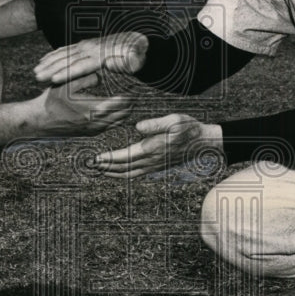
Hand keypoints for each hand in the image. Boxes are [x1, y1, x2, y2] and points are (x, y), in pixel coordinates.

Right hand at [26, 73, 132, 136]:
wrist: (39, 120)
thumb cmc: (51, 100)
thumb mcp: (67, 83)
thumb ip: (86, 77)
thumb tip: (102, 74)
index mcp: (92, 109)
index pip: (119, 103)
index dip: (129, 95)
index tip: (135, 88)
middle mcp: (95, 122)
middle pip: (122, 114)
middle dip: (130, 104)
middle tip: (137, 94)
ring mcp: (93, 130)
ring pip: (117, 122)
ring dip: (125, 112)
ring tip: (131, 101)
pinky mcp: (89, 133)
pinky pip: (109, 127)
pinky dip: (116, 119)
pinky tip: (119, 111)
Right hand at [33, 31, 148, 84]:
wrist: (136, 39)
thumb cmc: (136, 53)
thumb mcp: (135, 59)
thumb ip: (125, 63)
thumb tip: (113, 64)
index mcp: (101, 54)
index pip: (81, 66)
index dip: (66, 73)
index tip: (53, 79)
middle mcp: (90, 48)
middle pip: (67, 59)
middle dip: (51, 68)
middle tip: (36, 76)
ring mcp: (85, 45)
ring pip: (63, 54)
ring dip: (49, 62)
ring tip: (36, 71)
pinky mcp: (83, 45)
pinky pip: (65, 49)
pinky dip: (53, 54)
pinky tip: (43, 60)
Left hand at [91, 113, 222, 177]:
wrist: (204, 142)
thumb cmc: (189, 129)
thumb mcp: (175, 120)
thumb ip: (156, 124)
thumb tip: (138, 127)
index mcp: (153, 148)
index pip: (125, 156)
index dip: (109, 159)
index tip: (96, 158)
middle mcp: (152, 160)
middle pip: (123, 168)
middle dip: (106, 167)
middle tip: (91, 165)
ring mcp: (155, 165)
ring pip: (129, 174)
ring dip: (113, 173)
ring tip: (100, 170)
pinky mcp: (158, 166)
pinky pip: (137, 174)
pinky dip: (125, 175)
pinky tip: (119, 172)